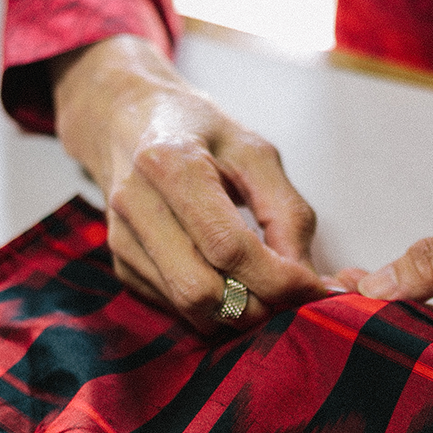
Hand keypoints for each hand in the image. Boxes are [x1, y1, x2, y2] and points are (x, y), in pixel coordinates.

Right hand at [51, 35, 323, 331]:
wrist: (127, 120)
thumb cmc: (200, 131)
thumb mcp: (256, 155)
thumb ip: (288, 214)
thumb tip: (306, 280)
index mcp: (171, 164)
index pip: (227, 246)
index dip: (276, 278)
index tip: (311, 287)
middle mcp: (136, 204)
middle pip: (201, 289)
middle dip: (254, 305)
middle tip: (287, 295)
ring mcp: (122, 238)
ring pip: (187, 307)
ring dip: (234, 312)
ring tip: (260, 285)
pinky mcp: (121, 263)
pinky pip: (174, 307)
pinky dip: (210, 306)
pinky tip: (224, 276)